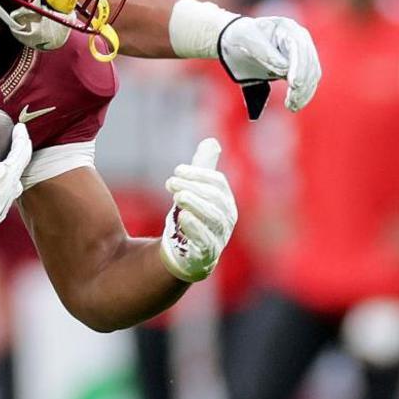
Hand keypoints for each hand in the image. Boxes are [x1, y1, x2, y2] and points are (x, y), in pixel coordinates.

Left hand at [160, 138, 236, 282]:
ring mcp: (219, 238)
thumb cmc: (193, 219)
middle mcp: (226, 220)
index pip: (218, 184)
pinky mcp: (206, 255)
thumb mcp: (196, 193)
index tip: (177, 170)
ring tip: (177, 196)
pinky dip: (195, 228)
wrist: (185, 256)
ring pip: (213, 219)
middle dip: (194, 188)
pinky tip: (182, 217)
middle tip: (171, 182)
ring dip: (195, 204)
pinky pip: (205, 241)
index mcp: (225, 202)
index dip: (199, 175)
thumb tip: (211, 142)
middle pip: (216, 199)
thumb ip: (203, 170)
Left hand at [220, 14, 319, 113]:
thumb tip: (285, 67)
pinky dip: (303, 94)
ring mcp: (300, 53)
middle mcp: (299, 39)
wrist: (234, 41)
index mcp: (287, 28)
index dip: (299, 67)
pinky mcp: (297, 67)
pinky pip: (307, 81)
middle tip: (292, 101)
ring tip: (292, 106)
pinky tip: (294, 104)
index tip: (294, 84)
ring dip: (304, 92)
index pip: (299, 48)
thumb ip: (264, 51)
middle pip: (309, 63)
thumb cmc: (239, 36)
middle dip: (303, 83)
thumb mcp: (246, 38)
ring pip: (312, 74)